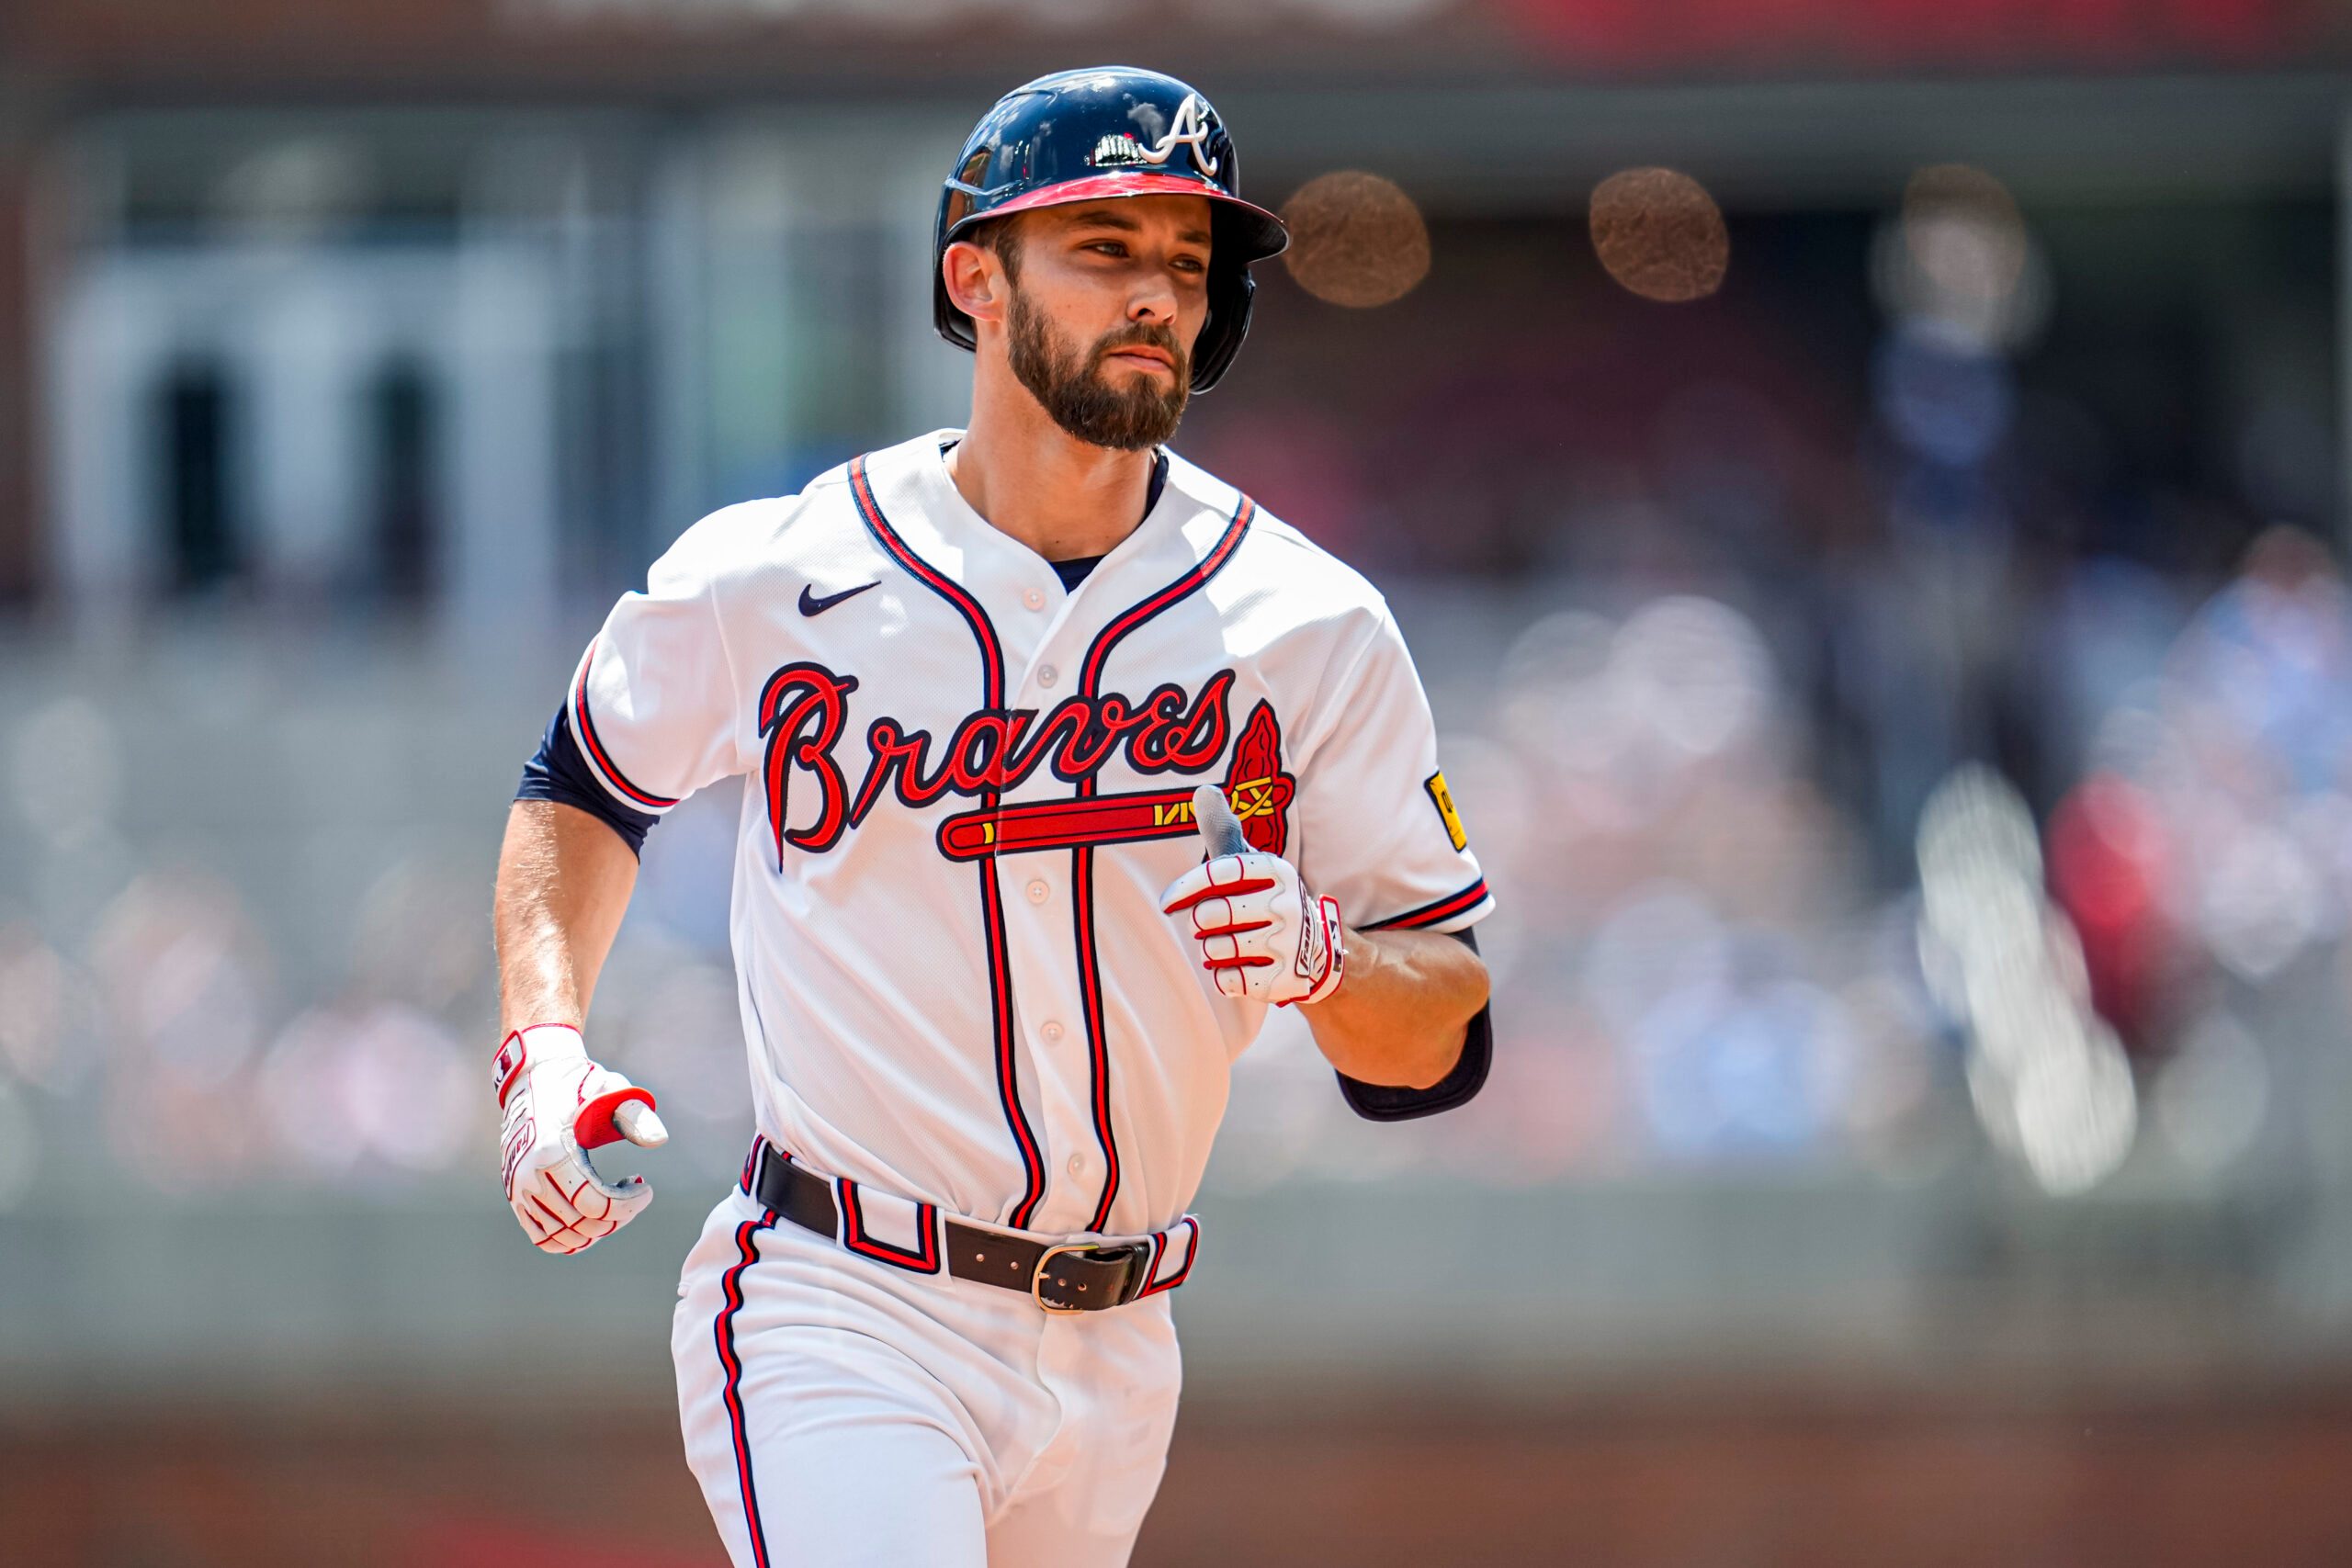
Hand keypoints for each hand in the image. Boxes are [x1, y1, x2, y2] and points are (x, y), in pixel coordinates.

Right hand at [495, 1024, 668, 1255]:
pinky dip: (572, 1236)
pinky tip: (593, 1214)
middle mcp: (528, 1177)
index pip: (592, 1205)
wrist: (533, 1079)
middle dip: (617, 1217)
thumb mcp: (610, 1089)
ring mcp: (517, 1190)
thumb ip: (635, 1115)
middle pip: (581, 1225)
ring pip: (563, 1238)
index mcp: (550, 1152)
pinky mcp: (515, 1196)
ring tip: (614, 1201)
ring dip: (597, 1229)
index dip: (627, 1206)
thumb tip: (659, 1141)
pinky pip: (543, 1237)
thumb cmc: (578, 1084)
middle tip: (634, 1194)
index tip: (646, 1188)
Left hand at [1160, 785, 1345, 1006]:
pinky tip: (1237, 967)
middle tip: (1210, 923)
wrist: (1317, 949)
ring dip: (1211, 949)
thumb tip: (1202, 790)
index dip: (1185, 887)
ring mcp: (1289, 943)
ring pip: (1216, 948)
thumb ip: (1222, 831)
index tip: (1165, 901)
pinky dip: (1224, 976)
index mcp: (1275, 869)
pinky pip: (1229, 980)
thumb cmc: (1265, 898)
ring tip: (1225, 944)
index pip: (1219, 872)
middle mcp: (1287, 903)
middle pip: (1211, 914)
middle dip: (1201, 921)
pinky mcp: (1286, 979)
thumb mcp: (1251, 863)